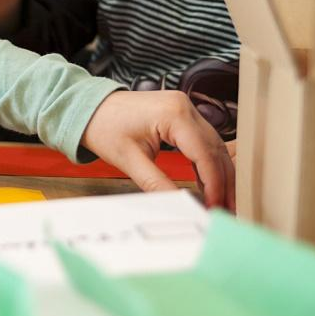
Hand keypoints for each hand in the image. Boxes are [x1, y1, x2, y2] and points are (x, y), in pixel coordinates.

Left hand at [80, 90, 234, 209]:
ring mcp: (185, 107)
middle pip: (215, 150)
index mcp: (174, 114)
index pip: (205, 154)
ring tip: (222, 201)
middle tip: (227, 209)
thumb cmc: (103, 127)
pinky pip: (203, 140)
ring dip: (219, 173)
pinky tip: (209, 183)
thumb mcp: (129, 160)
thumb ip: (157, 184)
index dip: (214, 184)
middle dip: (223, 182)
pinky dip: (207, 162)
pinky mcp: (182, 113)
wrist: (87, 107)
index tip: (215, 207)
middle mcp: (185, 106)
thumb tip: (181, 206)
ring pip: (214, 145)